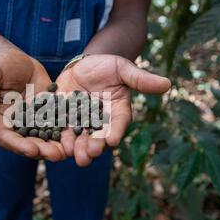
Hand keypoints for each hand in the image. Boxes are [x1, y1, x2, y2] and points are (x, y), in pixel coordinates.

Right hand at [0, 48, 66, 161]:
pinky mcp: (49, 113)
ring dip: (57, 145)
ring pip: (46, 137)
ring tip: (70, 150)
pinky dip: (67, 130)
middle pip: (29, 142)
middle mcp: (17, 126)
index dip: (19, 145)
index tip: (32, 150)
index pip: (7, 138)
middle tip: (57, 155)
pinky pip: (58, 123)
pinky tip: (80, 133)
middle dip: (43, 150)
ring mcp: (34, 121)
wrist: (15, 58)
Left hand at [56, 54, 170, 165]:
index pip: (118, 124)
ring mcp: (80, 124)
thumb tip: (168, 84)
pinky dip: (56, 139)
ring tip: (73, 154)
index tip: (112, 139)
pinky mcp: (62, 121)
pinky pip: (59, 132)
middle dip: (94, 147)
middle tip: (91, 153)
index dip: (115, 131)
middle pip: (98, 138)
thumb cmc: (107, 66)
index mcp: (116, 113)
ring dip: (75, 149)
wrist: (83, 66)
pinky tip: (52, 145)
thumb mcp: (123, 69)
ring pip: (78, 140)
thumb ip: (140, 79)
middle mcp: (99, 123)